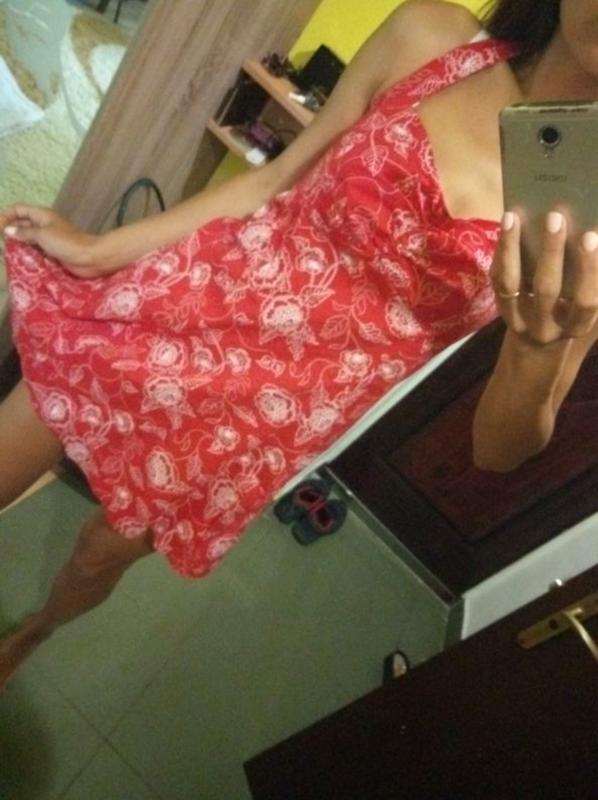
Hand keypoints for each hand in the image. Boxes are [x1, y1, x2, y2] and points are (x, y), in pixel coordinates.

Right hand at [0, 204, 104, 277]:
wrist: (89, 258)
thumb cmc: (67, 242)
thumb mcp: (42, 234)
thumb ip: (24, 232)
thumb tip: (8, 230)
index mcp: (42, 215)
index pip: (19, 209)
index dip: (6, 215)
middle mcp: (44, 225)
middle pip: (21, 223)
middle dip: (9, 230)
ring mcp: (48, 239)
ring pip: (27, 238)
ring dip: (17, 243)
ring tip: (5, 251)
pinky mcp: (52, 251)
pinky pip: (35, 250)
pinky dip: (26, 253)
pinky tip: (18, 260)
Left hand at [491, 210, 597, 343]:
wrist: (538, 344)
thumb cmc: (573, 313)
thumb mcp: (586, 302)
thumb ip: (593, 278)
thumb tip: (593, 233)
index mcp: (577, 325)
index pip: (586, 302)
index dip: (590, 270)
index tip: (590, 235)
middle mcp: (546, 328)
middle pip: (546, 290)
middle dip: (551, 252)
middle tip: (555, 217)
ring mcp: (519, 320)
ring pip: (511, 285)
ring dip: (512, 248)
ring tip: (513, 217)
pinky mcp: (500, 309)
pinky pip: (497, 280)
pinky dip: (501, 253)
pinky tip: (505, 228)